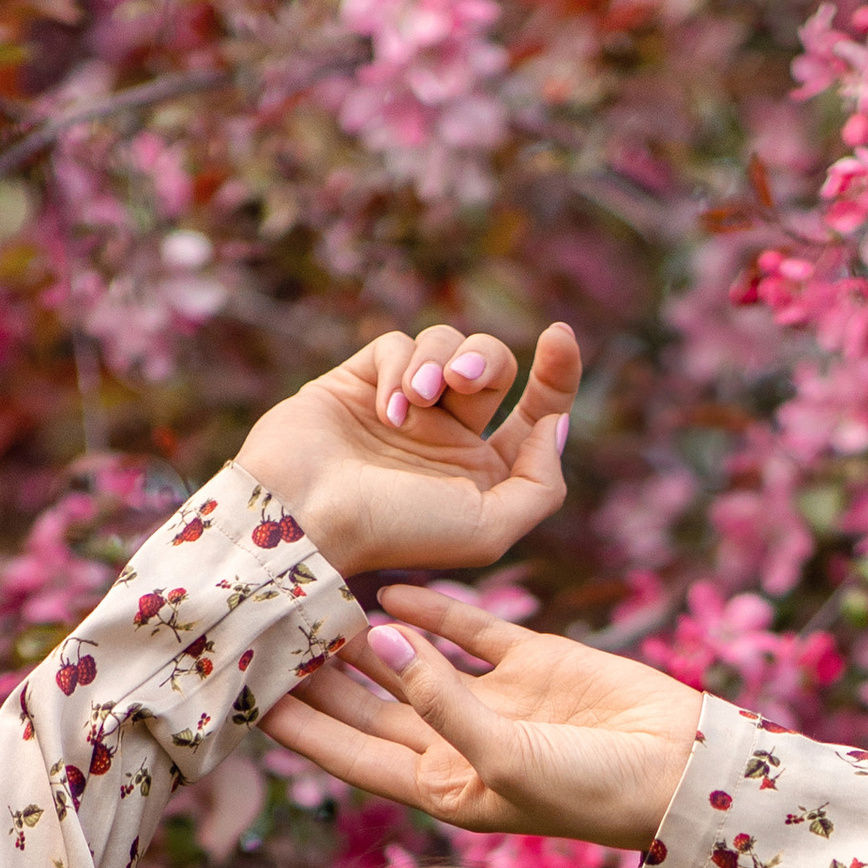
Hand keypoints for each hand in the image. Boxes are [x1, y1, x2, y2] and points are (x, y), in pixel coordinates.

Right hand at [233, 320, 577, 578]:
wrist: (307, 516)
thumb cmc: (396, 532)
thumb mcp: (489, 529)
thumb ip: (541, 485)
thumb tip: (556, 426)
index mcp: (483, 473)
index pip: (536, 412)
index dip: (556, 373)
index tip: (559, 335)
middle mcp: (447, 438)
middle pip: (493, 366)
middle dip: (486, 362)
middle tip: (462, 381)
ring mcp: (404, 408)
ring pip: (446, 345)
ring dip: (438, 362)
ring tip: (415, 399)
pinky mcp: (360, 382)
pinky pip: (397, 345)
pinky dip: (398, 369)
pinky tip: (384, 409)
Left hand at [263, 587, 705, 852]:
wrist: (680, 769)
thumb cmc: (591, 789)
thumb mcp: (503, 755)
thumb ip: (438, 697)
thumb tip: (379, 633)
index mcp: (443, 790)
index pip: (351, 757)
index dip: (301, 728)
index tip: (248, 696)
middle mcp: (458, 746)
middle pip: (368, 709)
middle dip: (318, 678)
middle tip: (266, 636)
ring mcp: (493, 701)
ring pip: (409, 662)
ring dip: (365, 637)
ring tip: (313, 599)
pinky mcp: (530, 661)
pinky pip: (466, 629)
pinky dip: (429, 607)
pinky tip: (387, 583)